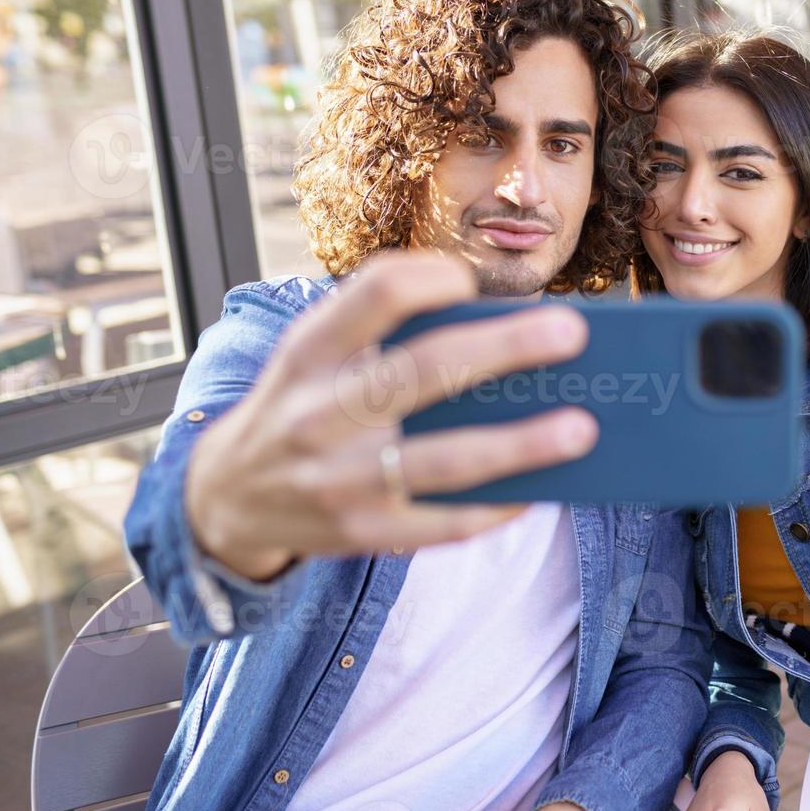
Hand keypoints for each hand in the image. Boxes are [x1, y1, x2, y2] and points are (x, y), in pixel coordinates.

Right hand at [185, 249, 597, 579]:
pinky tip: (542, 489)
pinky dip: (499, 505)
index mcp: (309, 352)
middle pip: (424, 370)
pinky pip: (446, 523)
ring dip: (522, 444)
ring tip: (582, 428)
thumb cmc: (301, 405)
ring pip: (446, 459)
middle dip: (505, 349)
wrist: (227, 497)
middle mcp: (318, 412)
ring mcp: (339, 479)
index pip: (373, 293)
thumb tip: (505, 331)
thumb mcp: (315, 357)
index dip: (428, 278)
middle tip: (572, 332)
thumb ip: (383, 335)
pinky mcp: (362, 532)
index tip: (471, 280)